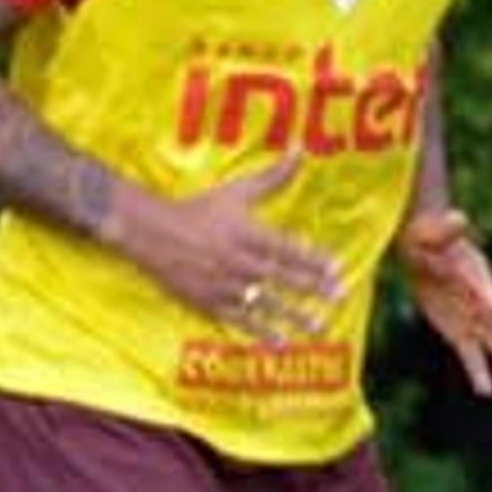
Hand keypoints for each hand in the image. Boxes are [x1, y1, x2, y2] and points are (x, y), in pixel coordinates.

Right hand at [109, 155, 344, 340]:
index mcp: (245, 233)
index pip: (287, 248)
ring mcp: (222, 284)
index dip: (313, 259)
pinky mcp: (208, 302)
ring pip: (264, 303)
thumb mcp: (236, 192)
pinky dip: (260, 331)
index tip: (337, 268)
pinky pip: (239, 320)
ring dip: (293, 316)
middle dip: (312, 288)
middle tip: (340, 297)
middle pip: (281, 277)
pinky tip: (279, 341)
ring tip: (318, 326)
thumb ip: (273, 177)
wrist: (151, 232)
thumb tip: (300, 150)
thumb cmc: (199, 210)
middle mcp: (237, 260)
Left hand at [398, 206, 491, 395]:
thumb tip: (459, 218)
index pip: (482, 288)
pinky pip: (468, 352)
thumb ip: (449, 229)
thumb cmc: (430, 235)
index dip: (488, 300)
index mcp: (473, 271)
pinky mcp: (457, 328)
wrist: (424, 247)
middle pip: (489, 316)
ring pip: (484, 338)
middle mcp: (476, 296)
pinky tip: (486, 390)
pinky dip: (477, 369)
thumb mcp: (435, 229)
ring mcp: (469, 314)